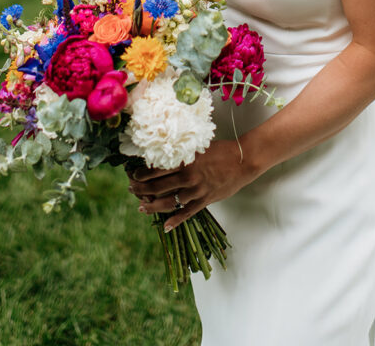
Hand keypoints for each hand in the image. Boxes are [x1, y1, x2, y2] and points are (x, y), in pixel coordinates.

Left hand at [127, 139, 251, 230]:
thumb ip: (183, 154)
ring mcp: (196, 190)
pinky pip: (187, 213)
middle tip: (131, 190)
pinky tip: (166, 227)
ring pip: (169, 201)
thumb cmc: (221, 151)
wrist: (242, 160)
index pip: (156, 169)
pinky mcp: (205, 200)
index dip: (142, 174)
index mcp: (185, 160)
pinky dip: (175, 221)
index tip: (132, 175)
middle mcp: (188, 176)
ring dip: (153, 206)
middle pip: (158, 186)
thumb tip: (165, 157)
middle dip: (141, 189)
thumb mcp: (198, 147)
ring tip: (142, 208)